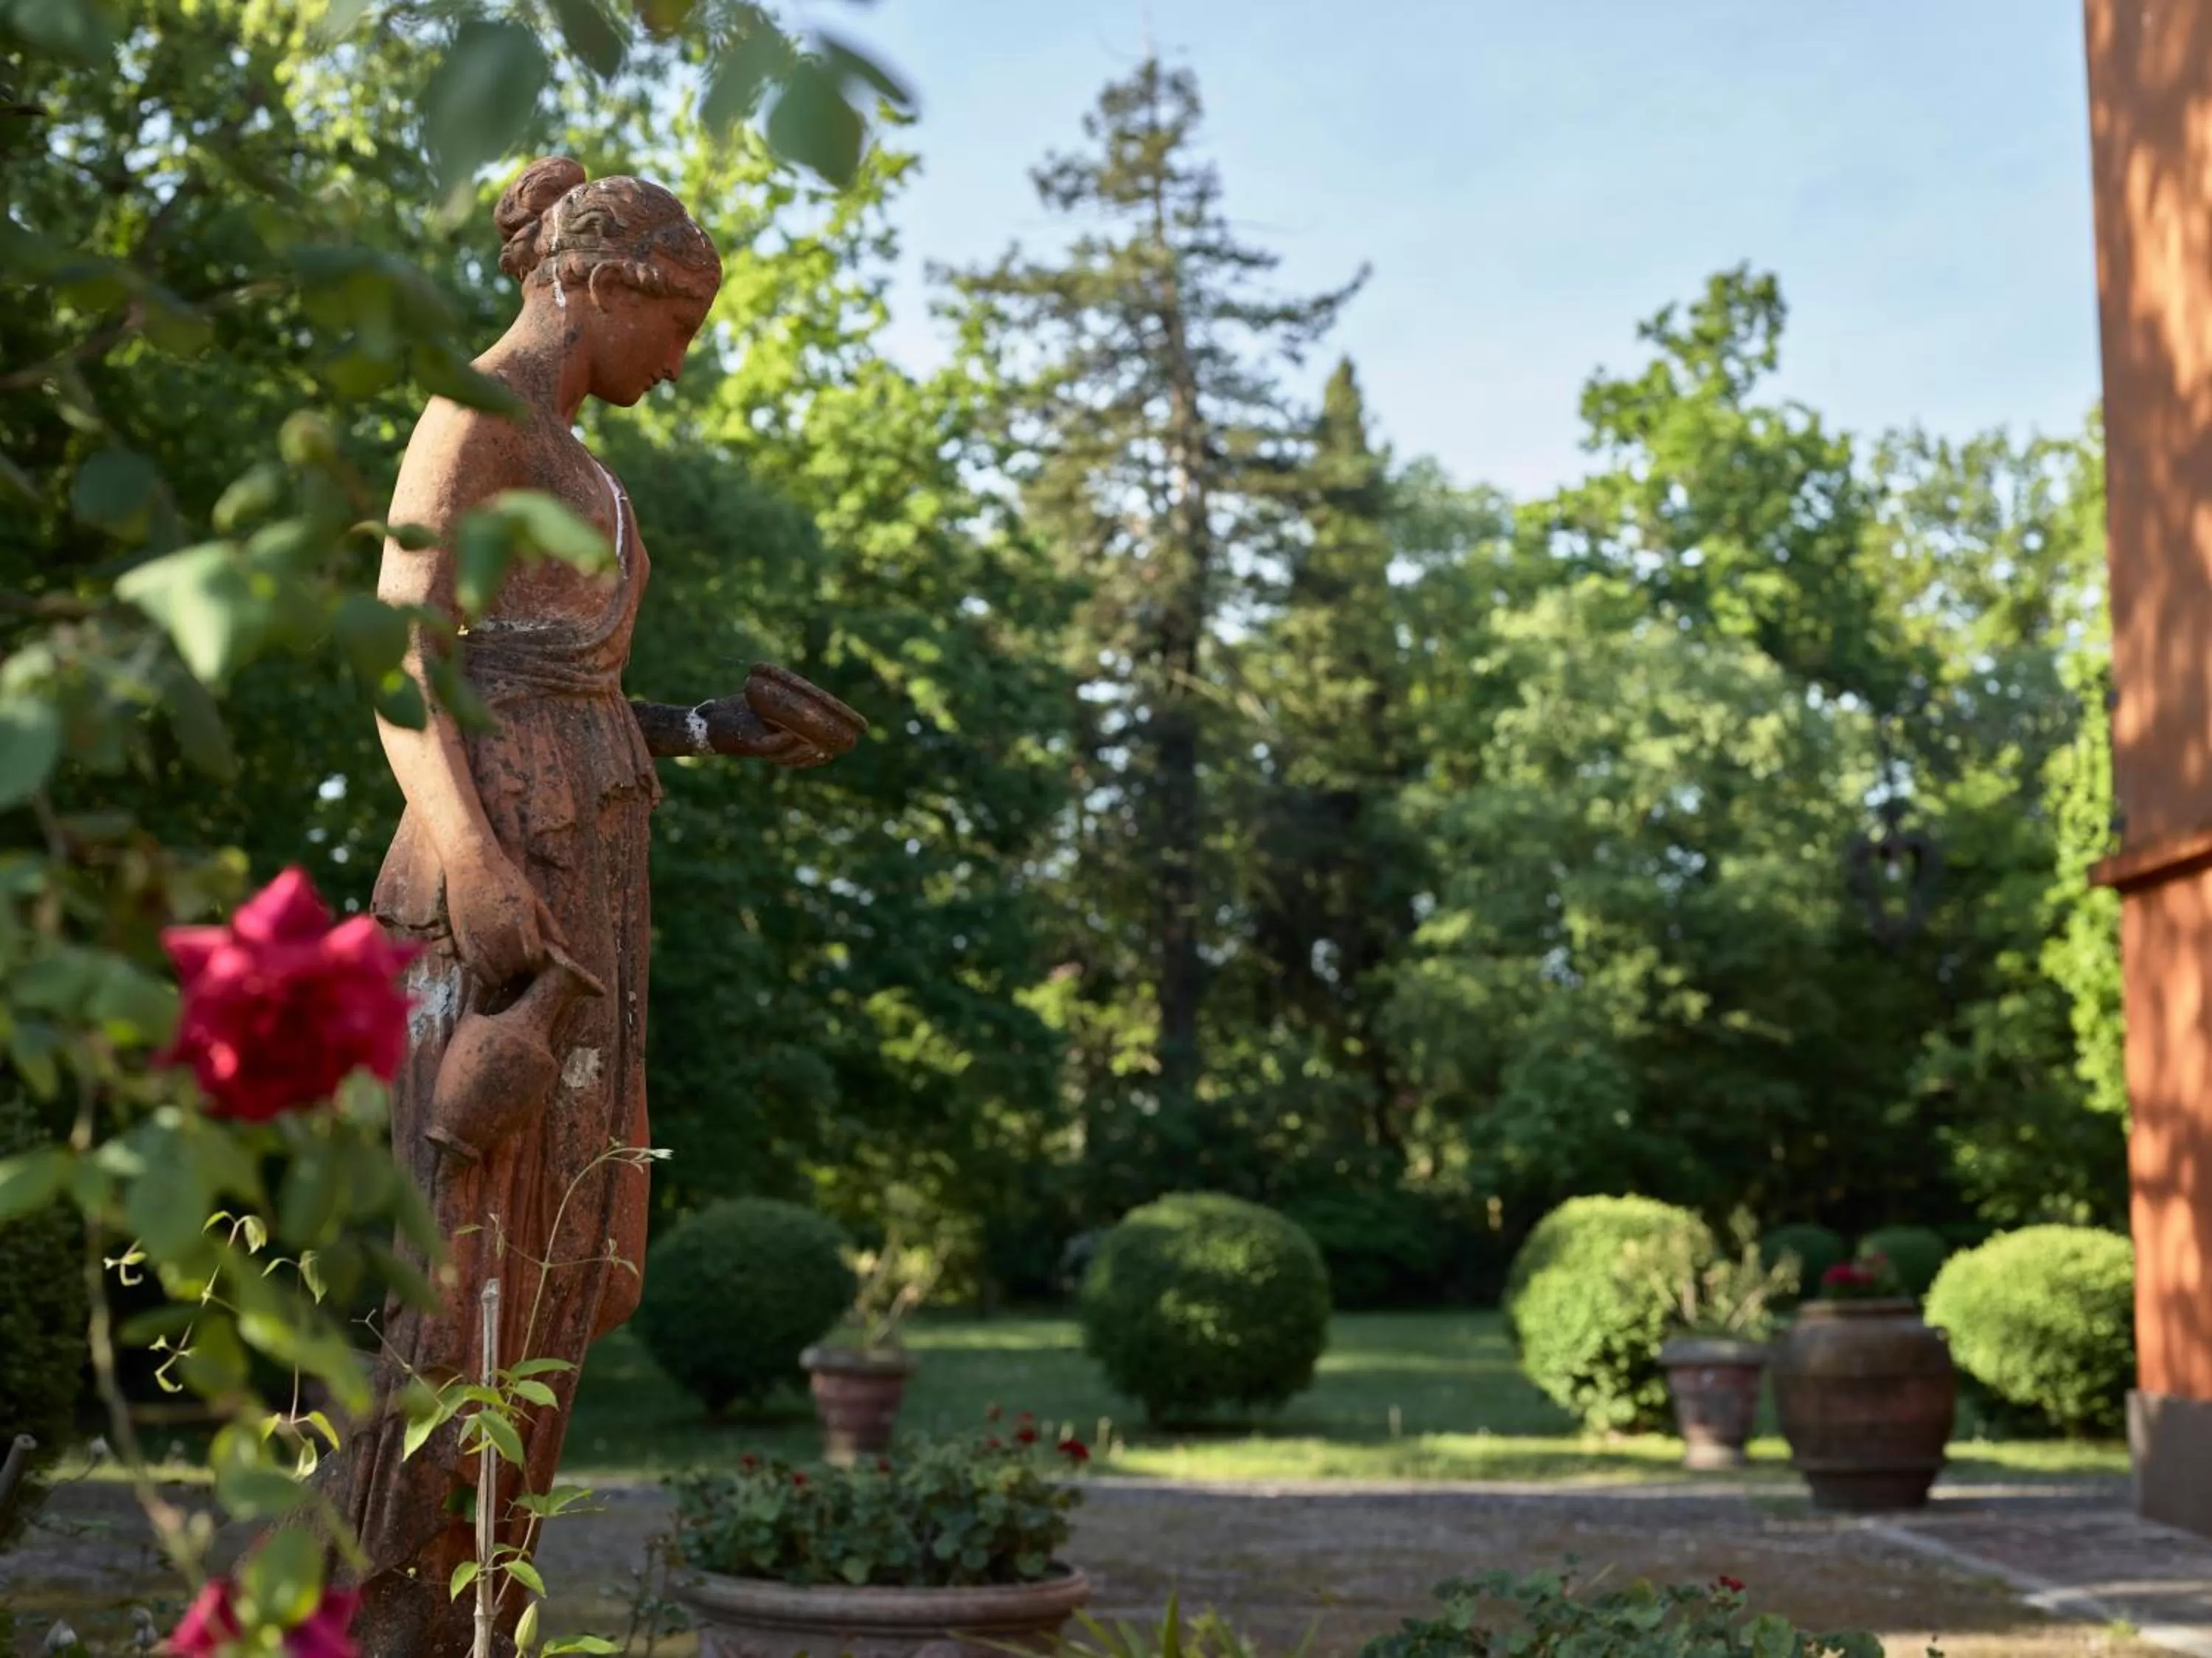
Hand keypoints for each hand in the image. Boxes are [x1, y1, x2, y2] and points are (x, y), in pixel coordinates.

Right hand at [443, 841, 551, 990]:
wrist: (472, 863)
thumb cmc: (506, 877)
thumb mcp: (533, 897)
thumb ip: (549, 923)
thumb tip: (566, 946)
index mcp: (522, 919)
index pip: (534, 955)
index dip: (536, 962)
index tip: (535, 961)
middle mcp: (502, 930)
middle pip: (517, 966)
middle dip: (521, 969)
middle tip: (520, 967)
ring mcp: (481, 935)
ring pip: (497, 970)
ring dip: (504, 975)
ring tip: (506, 972)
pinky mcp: (463, 937)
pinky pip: (476, 967)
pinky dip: (485, 975)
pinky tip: (490, 975)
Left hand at [697, 698, 830, 767]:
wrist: (704, 722)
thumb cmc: (730, 714)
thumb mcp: (759, 709)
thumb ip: (777, 705)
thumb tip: (797, 691)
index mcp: (774, 743)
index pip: (801, 755)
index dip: (817, 756)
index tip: (834, 749)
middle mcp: (769, 749)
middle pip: (799, 758)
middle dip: (816, 755)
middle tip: (832, 748)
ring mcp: (759, 748)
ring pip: (788, 753)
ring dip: (804, 749)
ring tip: (817, 744)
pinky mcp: (748, 744)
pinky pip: (771, 744)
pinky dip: (783, 740)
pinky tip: (793, 735)